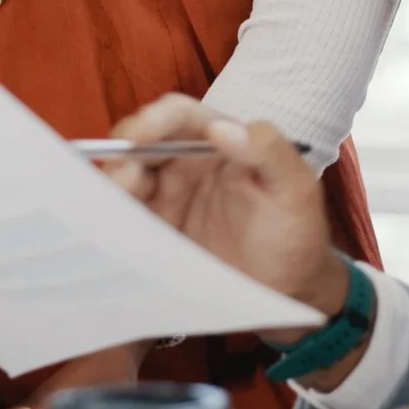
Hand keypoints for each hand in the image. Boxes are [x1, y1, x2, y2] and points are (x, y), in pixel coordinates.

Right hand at [104, 95, 340, 302]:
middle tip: (121, 176)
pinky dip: (111, 214)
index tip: (136, 138)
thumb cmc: (296, 234)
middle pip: (141, 142)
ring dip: (114, 182)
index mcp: (219, 141)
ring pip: (127, 176)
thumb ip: (269, 151)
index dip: (153, 119)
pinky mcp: (156, 229)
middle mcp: (187, 161)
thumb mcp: (296, 190)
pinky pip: (126, 215)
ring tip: (116, 201)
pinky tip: (112, 223)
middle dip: (123, 152)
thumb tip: (220, 127)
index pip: (178, 116)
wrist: (288, 292)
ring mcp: (168, 195)